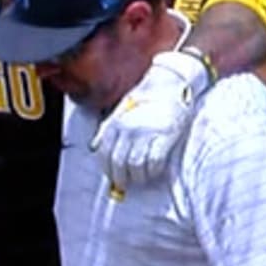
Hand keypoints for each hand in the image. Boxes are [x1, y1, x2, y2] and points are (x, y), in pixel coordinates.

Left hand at [92, 49, 211, 186]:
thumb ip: (107, 128)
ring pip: (135, 166)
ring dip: (138, 177)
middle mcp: (128, 129)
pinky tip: (154, 170)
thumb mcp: (121, 109)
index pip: (104, 154)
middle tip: (127, 183)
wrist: (171, 82)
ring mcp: (146, 133)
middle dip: (122, 178)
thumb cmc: (146, 97)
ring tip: (142, 177)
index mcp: (115, 123)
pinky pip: (154, 162)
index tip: (113, 177)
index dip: (107, 170)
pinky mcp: (165, 136)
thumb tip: (94, 147)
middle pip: (119, 163)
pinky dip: (153, 170)